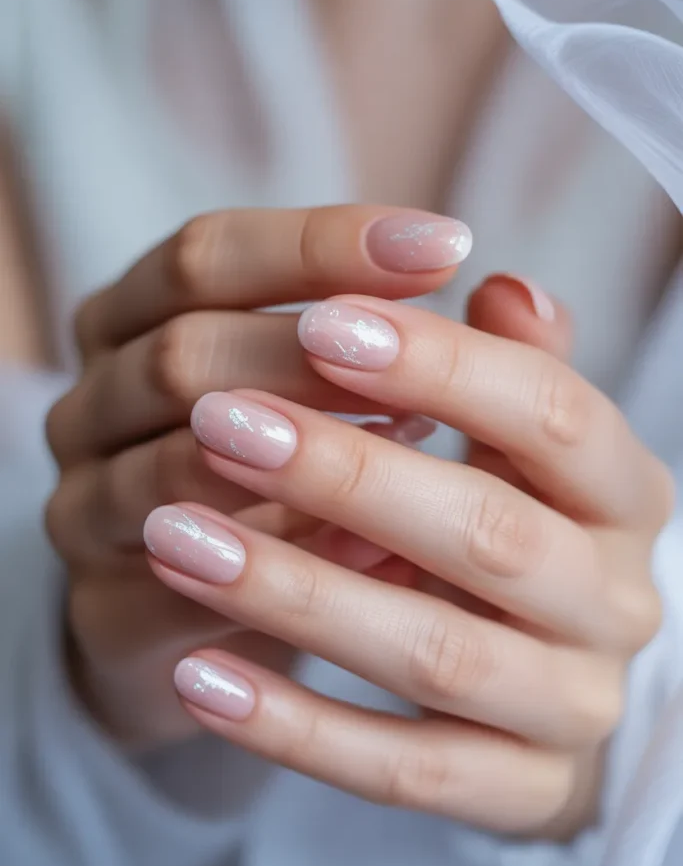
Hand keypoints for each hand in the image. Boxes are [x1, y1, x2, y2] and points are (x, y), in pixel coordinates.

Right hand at [45, 205, 469, 745]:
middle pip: (182, 355)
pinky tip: (383, 562)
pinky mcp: (99, 611)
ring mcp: (80, 509)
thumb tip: (517, 295)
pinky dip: (284, 570)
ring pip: (173, 472)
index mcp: (130, 324)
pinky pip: (181, 588)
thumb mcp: (334, 400)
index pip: (203, 257)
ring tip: (415, 453)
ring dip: (300, 465)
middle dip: (311, 359)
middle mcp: (90, 405)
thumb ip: (421, 349)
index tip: (447, 245)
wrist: (201, 620)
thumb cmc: (280, 486)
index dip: (319, 245)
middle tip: (426, 376)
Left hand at [144, 277, 672, 836]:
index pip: (553, 414)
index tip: (320, 320)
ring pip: (436, 655)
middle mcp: (618, 604)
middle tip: (221, 422)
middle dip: (348, 473)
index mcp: (627, 497)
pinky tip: (198, 676)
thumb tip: (508, 287)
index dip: (442, 365)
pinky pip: (404, 772)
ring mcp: (574, 709)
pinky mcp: (520, 793)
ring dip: (296, 596)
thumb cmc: (519, 530)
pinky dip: (295, 728)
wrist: (545, 680)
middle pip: (490, 535)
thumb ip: (515, 371)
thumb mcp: (527, 451)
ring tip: (174, 539)